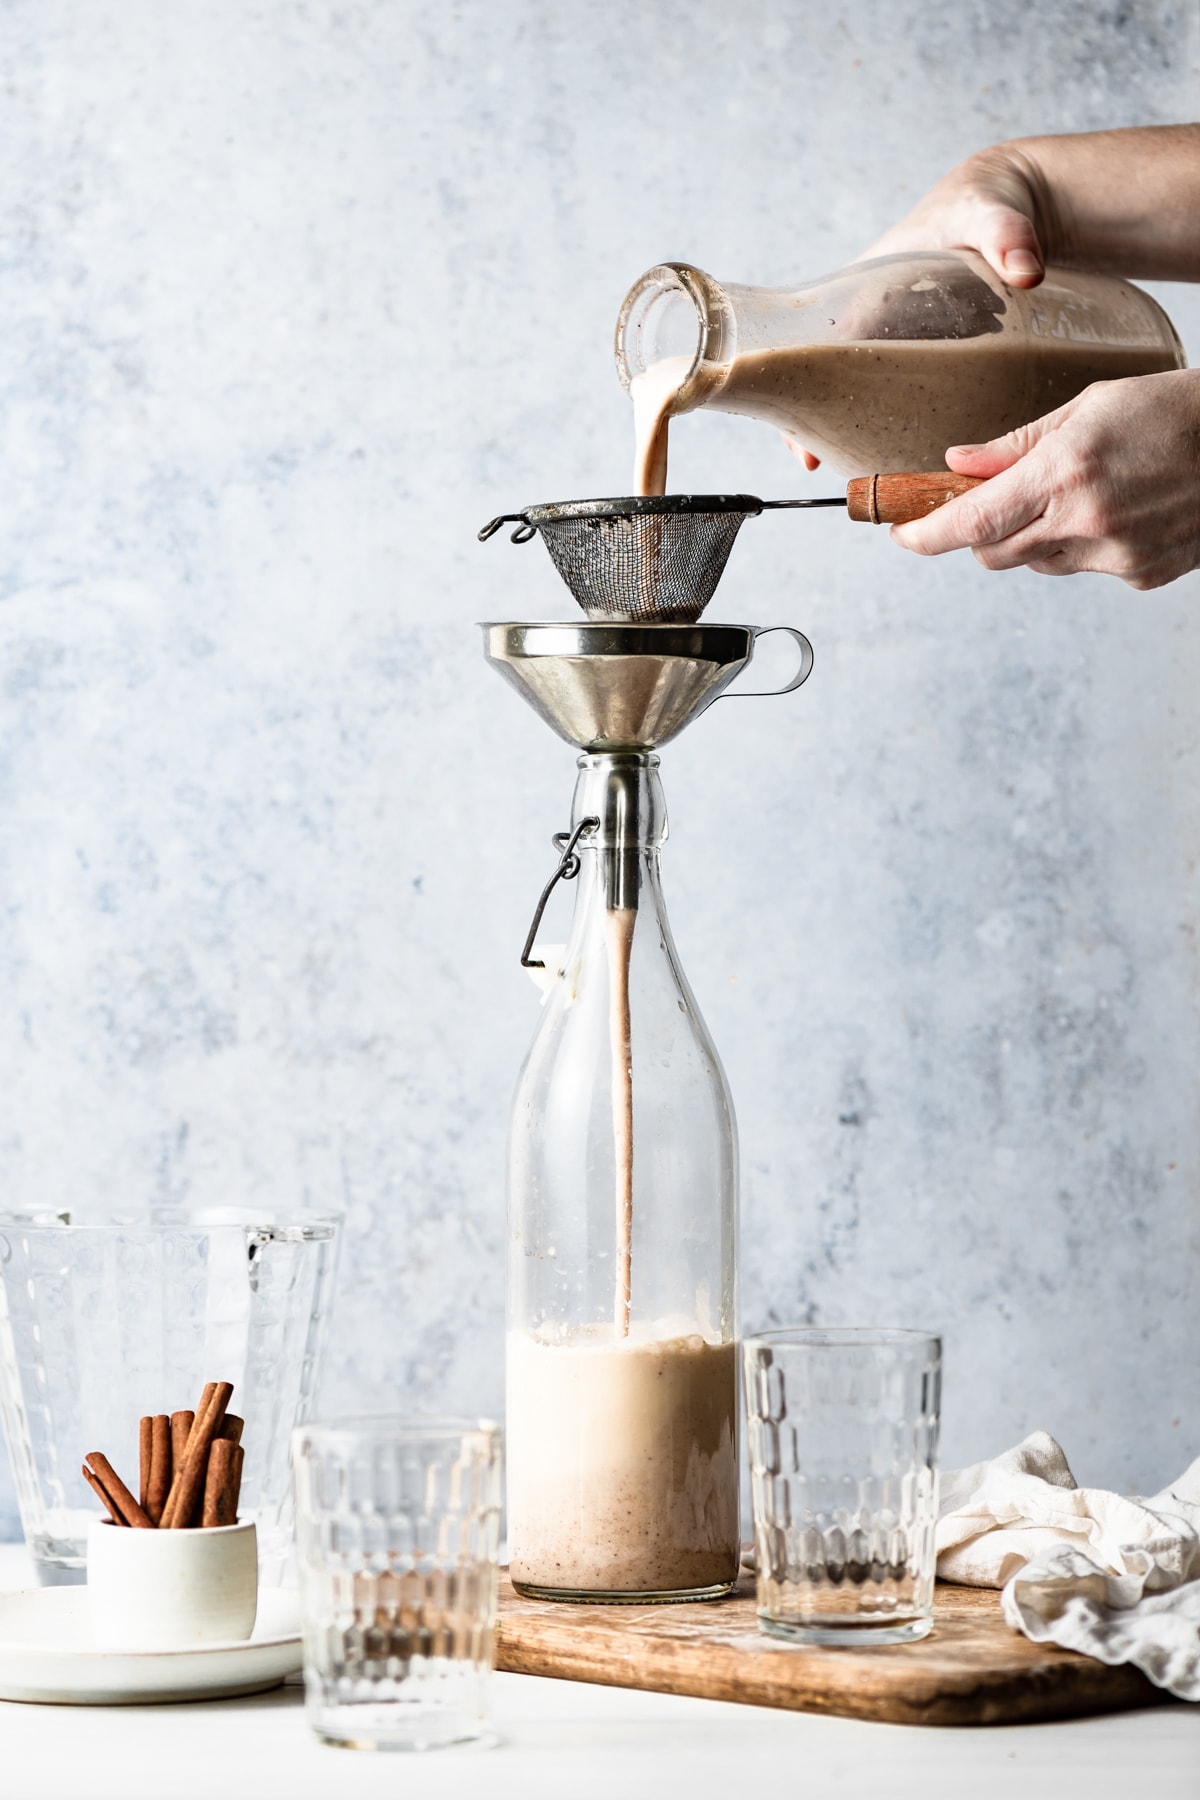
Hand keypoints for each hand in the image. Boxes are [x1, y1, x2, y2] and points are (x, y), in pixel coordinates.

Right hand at [787, 146, 1050, 469]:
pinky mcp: (936, 357)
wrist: (1021, 203)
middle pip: (835, 382)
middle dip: (822, 428)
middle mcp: (879, 320)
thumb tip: (1026, 270)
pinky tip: (915, 460)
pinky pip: (909, 398)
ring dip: (860, 435)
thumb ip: (1006, 233)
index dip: (805, 396)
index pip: (821, 347)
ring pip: (869, 396)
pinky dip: (904, 428)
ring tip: (868, 477)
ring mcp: (905, 343)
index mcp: (872, 286)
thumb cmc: (992, 200)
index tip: (801, 445)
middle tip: (824, 471)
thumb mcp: (991, 210)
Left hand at [890, 369, 1199, 590]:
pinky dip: (1083, 545)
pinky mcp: (1140, 576)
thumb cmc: (1171, 410)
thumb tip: (958, 464)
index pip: (972, 521)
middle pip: (993, 552)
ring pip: (1037, 562)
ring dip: (1036, 536)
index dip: (926, 534)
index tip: (900, 533)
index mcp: (1066, 471)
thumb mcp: (1088, 408)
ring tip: (1080, 492)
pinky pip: (1083, 568)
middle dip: (980, 532)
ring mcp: (1115, 555)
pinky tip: (1119, 509)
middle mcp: (1086, 521)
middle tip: (991, 501)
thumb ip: (1017, 444)